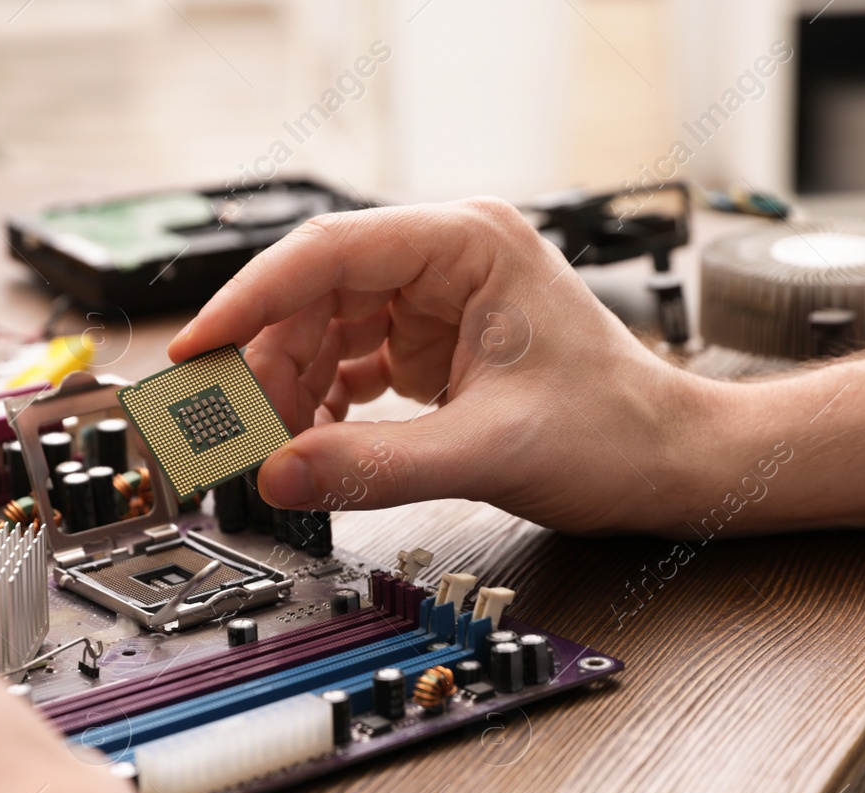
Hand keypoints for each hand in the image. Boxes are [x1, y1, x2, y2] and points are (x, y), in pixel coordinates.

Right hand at [167, 198, 724, 533]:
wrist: (668, 463)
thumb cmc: (615, 432)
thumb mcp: (489, 451)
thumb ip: (376, 467)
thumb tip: (278, 476)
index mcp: (468, 245)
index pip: (328, 253)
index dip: (249, 301)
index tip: (197, 350)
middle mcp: (445, 261)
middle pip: (316, 296)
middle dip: (267, 364)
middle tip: (223, 426)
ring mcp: (435, 304)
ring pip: (324, 333)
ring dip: (289, 391)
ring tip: (266, 446)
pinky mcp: (430, 347)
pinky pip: (348, 367)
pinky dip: (320, 408)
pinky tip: (307, 444)